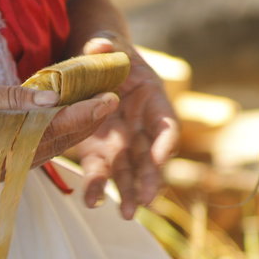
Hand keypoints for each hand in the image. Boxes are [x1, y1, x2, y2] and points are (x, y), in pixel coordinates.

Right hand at [0, 80, 118, 181]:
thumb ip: (11, 99)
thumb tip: (51, 99)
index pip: (51, 127)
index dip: (83, 114)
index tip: (107, 99)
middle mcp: (4, 163)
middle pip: (57, 144)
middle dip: (87, 123)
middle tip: (108, 101)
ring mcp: (1, 172)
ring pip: (49, 153)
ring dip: (74, 133)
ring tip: (94, 111)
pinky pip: (35, 157)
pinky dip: (54, 141)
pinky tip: (64, 126)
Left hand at [74, 34, 178, 218]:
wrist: (93, 67)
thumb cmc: (106, 53)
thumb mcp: (107, 44)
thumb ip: (104, 45)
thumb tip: (99, 46)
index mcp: (151, 99)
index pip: (166, 123)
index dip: (166, 141)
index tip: (161, 157)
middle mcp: (141, 125)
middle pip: (151, 156)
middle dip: (150, 178)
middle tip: (146, 200)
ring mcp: (121, 141)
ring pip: (130, 170)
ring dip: (130, 192)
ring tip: (128, 214)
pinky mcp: (99, 150)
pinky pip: (101, 170)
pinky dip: (99, 186)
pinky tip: (94, 201)